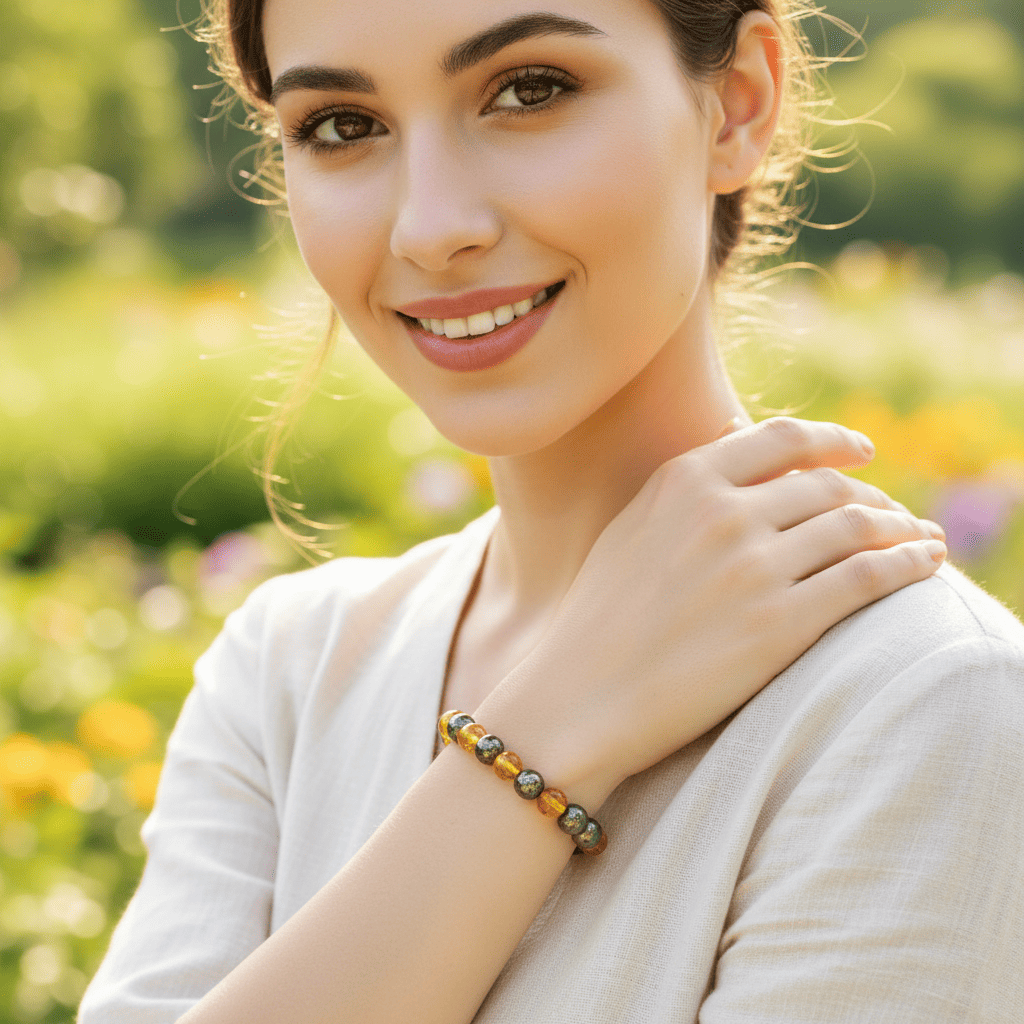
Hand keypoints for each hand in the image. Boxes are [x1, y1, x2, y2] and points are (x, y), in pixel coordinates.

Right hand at [502, 417, 946, 794]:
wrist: (579, 698)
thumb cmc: (598, 619)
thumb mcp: (631, 529)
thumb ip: (684, 489)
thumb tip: (736, 444)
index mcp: (683, 482)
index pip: (783, 438)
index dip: (833, 440)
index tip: (862, 452)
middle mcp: (722, 513)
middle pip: (829, 485)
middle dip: (873, 495)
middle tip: (892, 512)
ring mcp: (753, 567)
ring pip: (858, 526)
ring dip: (901, 528)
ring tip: (921, 539)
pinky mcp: (781, 625)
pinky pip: (868, 578)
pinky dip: (908, 564)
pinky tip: (925, 565)